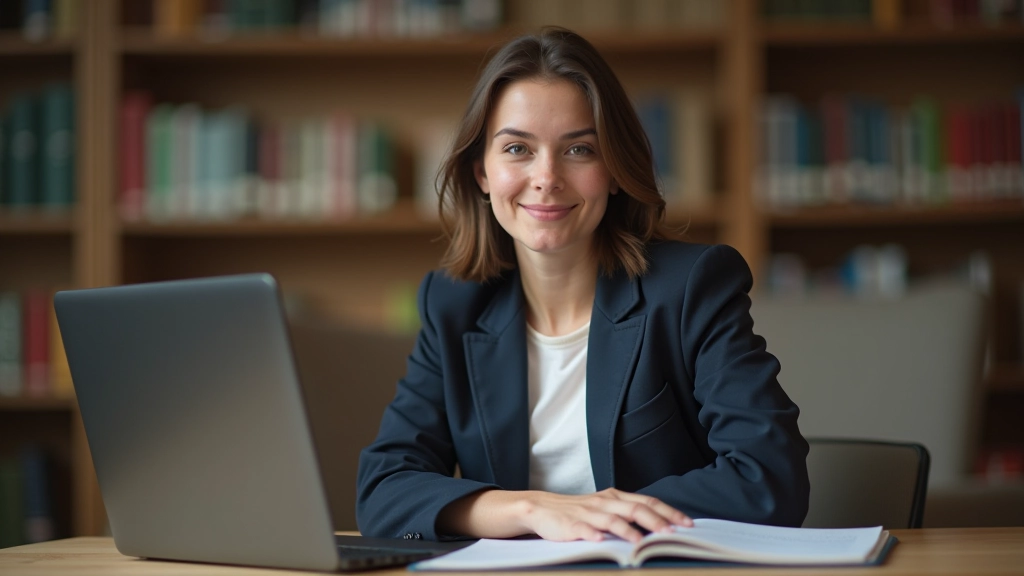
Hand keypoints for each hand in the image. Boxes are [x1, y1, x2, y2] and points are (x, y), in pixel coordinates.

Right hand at [517, 488, 691, 542]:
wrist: (542, 508)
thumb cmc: (578, 512)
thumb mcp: (605, 508)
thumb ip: (627, 513)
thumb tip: (659, 524)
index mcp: (615, 497)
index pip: (647, 502)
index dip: (668, 512)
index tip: (687, 524)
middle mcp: (604, 502)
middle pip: (636, 509)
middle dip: (657, 521)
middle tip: (673, 534)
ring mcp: (588, 513)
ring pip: (613, 519)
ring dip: (630, 531)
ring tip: (642, 542)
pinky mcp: (571, 525)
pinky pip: (584, 529)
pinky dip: (594, 535)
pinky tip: (602, 542)